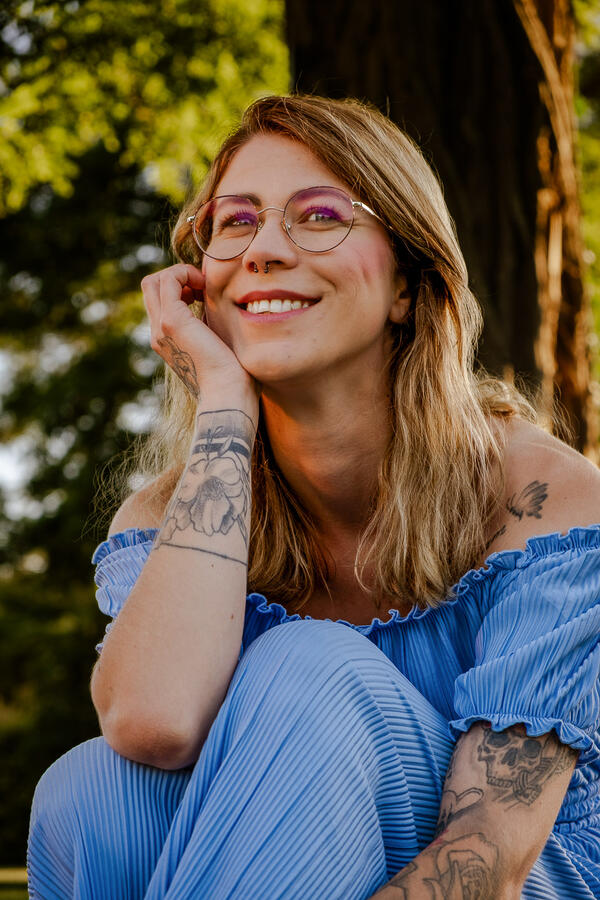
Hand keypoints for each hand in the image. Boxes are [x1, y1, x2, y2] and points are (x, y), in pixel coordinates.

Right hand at [141, 263, 257, 404]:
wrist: (228, 397)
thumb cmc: (233, 378)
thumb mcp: (216, 344)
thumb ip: (208, 325)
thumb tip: (216, 305)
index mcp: (167, 340)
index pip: (159, 299)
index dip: (180, 286)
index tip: (205, 293)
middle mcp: (158, 334)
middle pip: (151, 286)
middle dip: (176, 276)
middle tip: (202, 286)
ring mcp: (161, 328)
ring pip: (154, 281)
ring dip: (181, 273)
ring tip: (203, 286)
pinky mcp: (172, 322)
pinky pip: (169, 280)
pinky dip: (185, 274)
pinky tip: (205, 287)